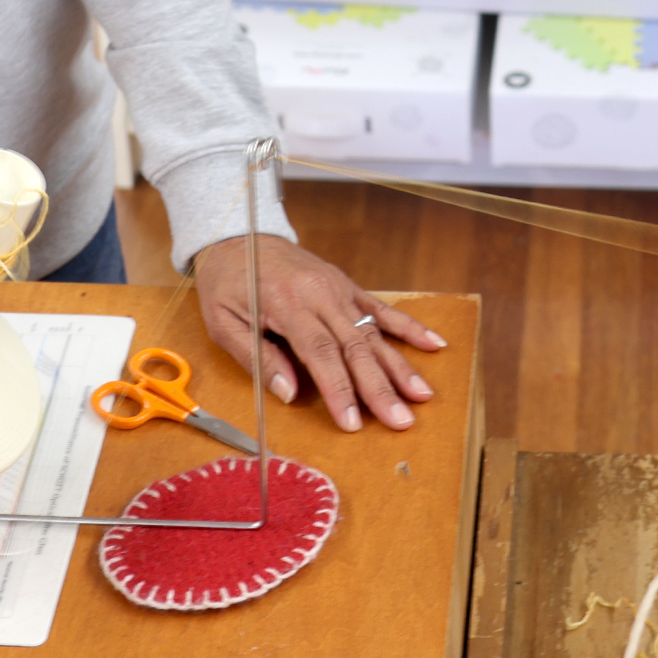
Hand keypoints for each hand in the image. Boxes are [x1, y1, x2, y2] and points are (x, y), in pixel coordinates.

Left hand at [189, 234, 445, 432]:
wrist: (238, 235)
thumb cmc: (227, 282)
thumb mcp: (224, 322)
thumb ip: (257, 357)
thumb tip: (289, 393)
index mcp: (287, 305)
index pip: (320, 354)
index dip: (340, 390)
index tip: (354, 422)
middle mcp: (320, 295)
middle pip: (356, 348)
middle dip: (380, 388)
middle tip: (401, 420)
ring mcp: (338, 289)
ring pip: (373, 332)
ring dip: (400, 366)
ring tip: (422, 395)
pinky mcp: (347, 285)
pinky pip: (380, 309)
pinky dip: (408, 327)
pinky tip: (432, 344)